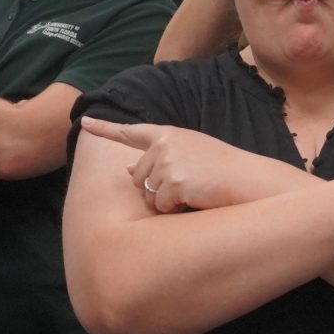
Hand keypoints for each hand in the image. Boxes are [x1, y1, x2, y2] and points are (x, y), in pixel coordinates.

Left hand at [79, 116, 289, 212]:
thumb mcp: (190, 156)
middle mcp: (164, 144)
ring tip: (194, 191)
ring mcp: (167, 162)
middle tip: (188, 185)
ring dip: (166, 201)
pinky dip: (175, 209)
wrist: (249, 180)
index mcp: (169, 134)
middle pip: (138, 178)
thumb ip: (159, 160)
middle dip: (156, 189)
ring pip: (147, 195)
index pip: (131, 131)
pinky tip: (195, 199)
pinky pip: (160, 206)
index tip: (85, 123)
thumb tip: (128, 171)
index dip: (105, 129)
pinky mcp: (173, 182)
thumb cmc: (223, 171)